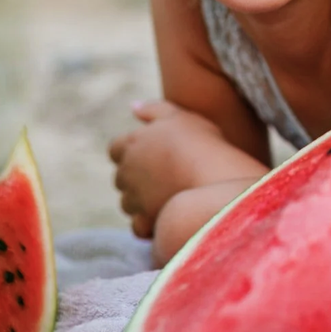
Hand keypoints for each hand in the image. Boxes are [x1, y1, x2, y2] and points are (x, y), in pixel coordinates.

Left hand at [108, 100, 224, 238]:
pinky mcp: (145, 221)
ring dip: (142, 199)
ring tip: (171, 192)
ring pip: (128, 202)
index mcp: (132, 144)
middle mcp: (127, 172)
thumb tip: (133, 106)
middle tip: (166, 172)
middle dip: (137, 175)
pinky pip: (138, 225)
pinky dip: (148, 222)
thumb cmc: (200, 143)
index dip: (132, 150)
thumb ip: (153, 109)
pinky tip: (168, 212)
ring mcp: (134, 199)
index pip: (116, 148)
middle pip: (121, 176)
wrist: (214, 181)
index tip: (153, 151)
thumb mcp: (180, 116)